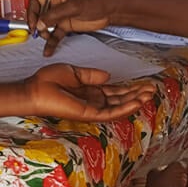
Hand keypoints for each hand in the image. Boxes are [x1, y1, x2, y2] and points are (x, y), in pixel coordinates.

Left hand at [27, 65, 155, 122]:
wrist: (35, 90)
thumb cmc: (49, 81)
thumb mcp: (74, 72)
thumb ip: (92, 75)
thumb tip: (109, 75)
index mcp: (90, 90)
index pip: (114, 90)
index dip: (129, 87)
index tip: (143, 83)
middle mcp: (93, 100)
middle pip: (120, 98)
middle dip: (136, 94)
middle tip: (152, 89)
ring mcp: (92, 108)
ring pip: (118, 106)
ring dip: (135, 101)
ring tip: (149, 95)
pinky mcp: (89, 114)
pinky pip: (110, 112)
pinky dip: (124, 108)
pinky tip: (136, 102)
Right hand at [30, 0, 114, 54]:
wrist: (111, 11)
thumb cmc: (97, 1)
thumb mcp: (74, 6)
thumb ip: (55, 14)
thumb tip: (40, 22)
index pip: (36, 0)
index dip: (32, 11)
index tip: (32, 23)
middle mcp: (57, 3)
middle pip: (39, 14)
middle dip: (37, 24)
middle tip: (38, 32)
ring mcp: (61, 15)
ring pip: (46, 25)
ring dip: (44, 33)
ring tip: (47, 38)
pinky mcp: (67, 25)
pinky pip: (55, 34)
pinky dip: (51, 42)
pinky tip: (48, 50)